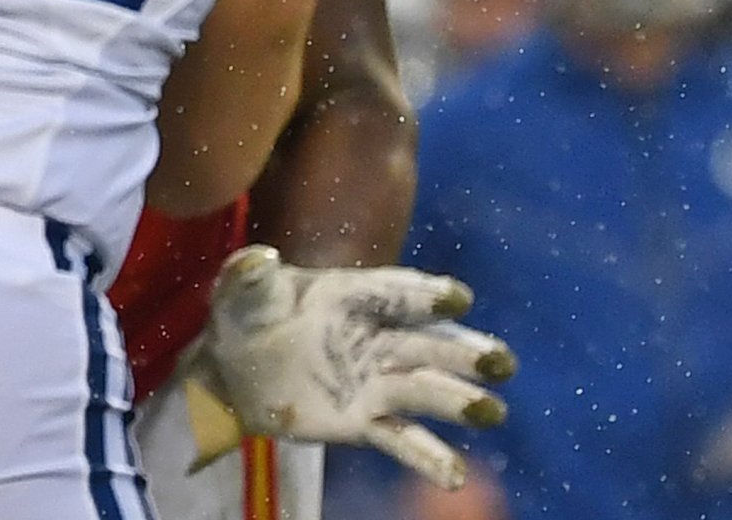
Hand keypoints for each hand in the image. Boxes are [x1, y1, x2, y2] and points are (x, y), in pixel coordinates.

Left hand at [184, 246, 514, 491]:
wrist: (231, 372)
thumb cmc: (242, 318)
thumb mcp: (240, 293)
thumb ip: (250, 275)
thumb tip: (260, 257)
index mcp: (350, 296)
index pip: (394, 292)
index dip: (425, 295)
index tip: (457, 300)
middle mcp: (373, 338)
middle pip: (426, 343)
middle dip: (463, 350)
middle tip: (500, 360)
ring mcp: (373, 382)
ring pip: (424, 391)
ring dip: (459, 401)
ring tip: (492, 411)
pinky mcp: (364, 421)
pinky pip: (402, 439)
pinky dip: (428, 456)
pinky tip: (454, 474)